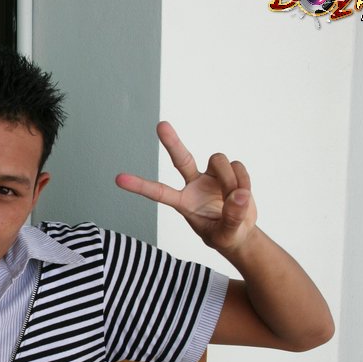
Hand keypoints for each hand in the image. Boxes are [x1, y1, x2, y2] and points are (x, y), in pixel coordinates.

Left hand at [116, 121, 257, 253]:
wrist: (241, 232)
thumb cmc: (224, 235)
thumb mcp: (225, 236)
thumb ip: (231, 218)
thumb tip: (239, 194)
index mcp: (183, 203)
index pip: (159, 192)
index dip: (140, 186)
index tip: (118, 179)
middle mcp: (193, 184)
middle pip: (181, 159)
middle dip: (172, 142)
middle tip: (160, 125)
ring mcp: (210, 175)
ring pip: (218, 160)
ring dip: (230, 179)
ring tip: (236, 198)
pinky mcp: (227, 171)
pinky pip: (237, 166)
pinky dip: (243, 179)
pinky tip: (244, 193)